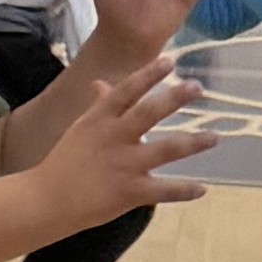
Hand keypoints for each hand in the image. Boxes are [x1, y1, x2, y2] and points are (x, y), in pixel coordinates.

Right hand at [39, 45, 215, 231]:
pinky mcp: (130, 192)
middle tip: (197, 88)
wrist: (47, 199)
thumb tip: (101, 83)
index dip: (148, 74)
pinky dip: (184, 190)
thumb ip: (99, 106)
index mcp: (100, 119)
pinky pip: (163, 190)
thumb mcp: (81, 128)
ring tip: (214, 137)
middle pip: (148, 113)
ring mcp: (124, 165)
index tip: (170, 61)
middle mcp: (114, 138)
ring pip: (165, 149)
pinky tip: (202, 189)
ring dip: (193, 143)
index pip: (126, 90)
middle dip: (174, 99)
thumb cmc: (66, 161)